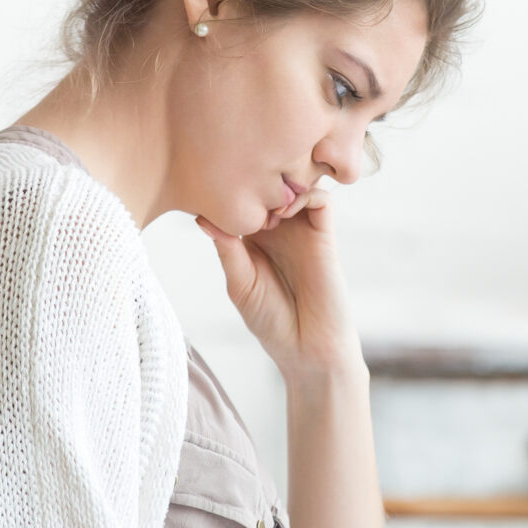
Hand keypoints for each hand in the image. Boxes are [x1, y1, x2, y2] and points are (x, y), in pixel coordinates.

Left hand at [199, 188, 358, 385]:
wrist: (307, 348)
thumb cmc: (271, 320)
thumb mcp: (240, 283)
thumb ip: (227, 249)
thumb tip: (202, 218)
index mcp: (255, 238)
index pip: (244, 199)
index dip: (231, 190)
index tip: (214, 193)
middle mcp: (280, 228)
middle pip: (270, 184)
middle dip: (256, 179)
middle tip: (242, 194)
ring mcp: (303, 230)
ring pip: (297, 185)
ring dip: (280, 185)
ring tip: (264, 208)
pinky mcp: (325, 236)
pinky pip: (322, 199)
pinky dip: (305, 194)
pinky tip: (284, 214)